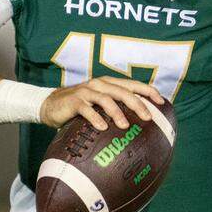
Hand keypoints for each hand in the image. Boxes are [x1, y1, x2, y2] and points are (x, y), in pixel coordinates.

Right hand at [39, 77, 163, 130]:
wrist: (50, 106)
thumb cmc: (80, 108)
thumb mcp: (99, 106)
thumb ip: (115, 110)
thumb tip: (138, 125)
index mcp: (109, 84)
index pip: (133, 84)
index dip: (148, 91)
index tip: (161, 102)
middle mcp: (100, 84)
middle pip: (123, 91)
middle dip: (138, 103)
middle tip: (148, 117)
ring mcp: (86, 91)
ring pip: (106, 98)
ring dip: (117, 112)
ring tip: (125, 125)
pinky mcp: (74, 101)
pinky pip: (87, 109)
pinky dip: (95, 118)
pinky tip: (102, 127)